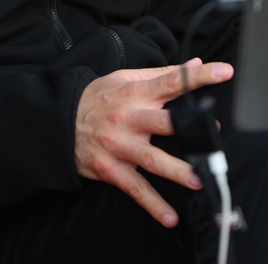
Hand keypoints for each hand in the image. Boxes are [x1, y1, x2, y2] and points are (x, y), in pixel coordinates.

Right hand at [75, 58, 232, 226]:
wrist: (59, 120)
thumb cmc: (96, 98)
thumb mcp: (123, 79)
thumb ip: (160, 74)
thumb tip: (193, 64)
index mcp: (134, 93)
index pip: (170, 81)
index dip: (198, 76)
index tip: (222, 72)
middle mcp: (128, 119)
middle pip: (163, 122)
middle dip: (189, 129)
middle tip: (214, 136)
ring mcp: (119, 145)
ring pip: (151, 160)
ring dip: (176, 171)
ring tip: (198, 179)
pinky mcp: (111, 169)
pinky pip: (134, 189)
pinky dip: (152, 204)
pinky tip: (169, 216)